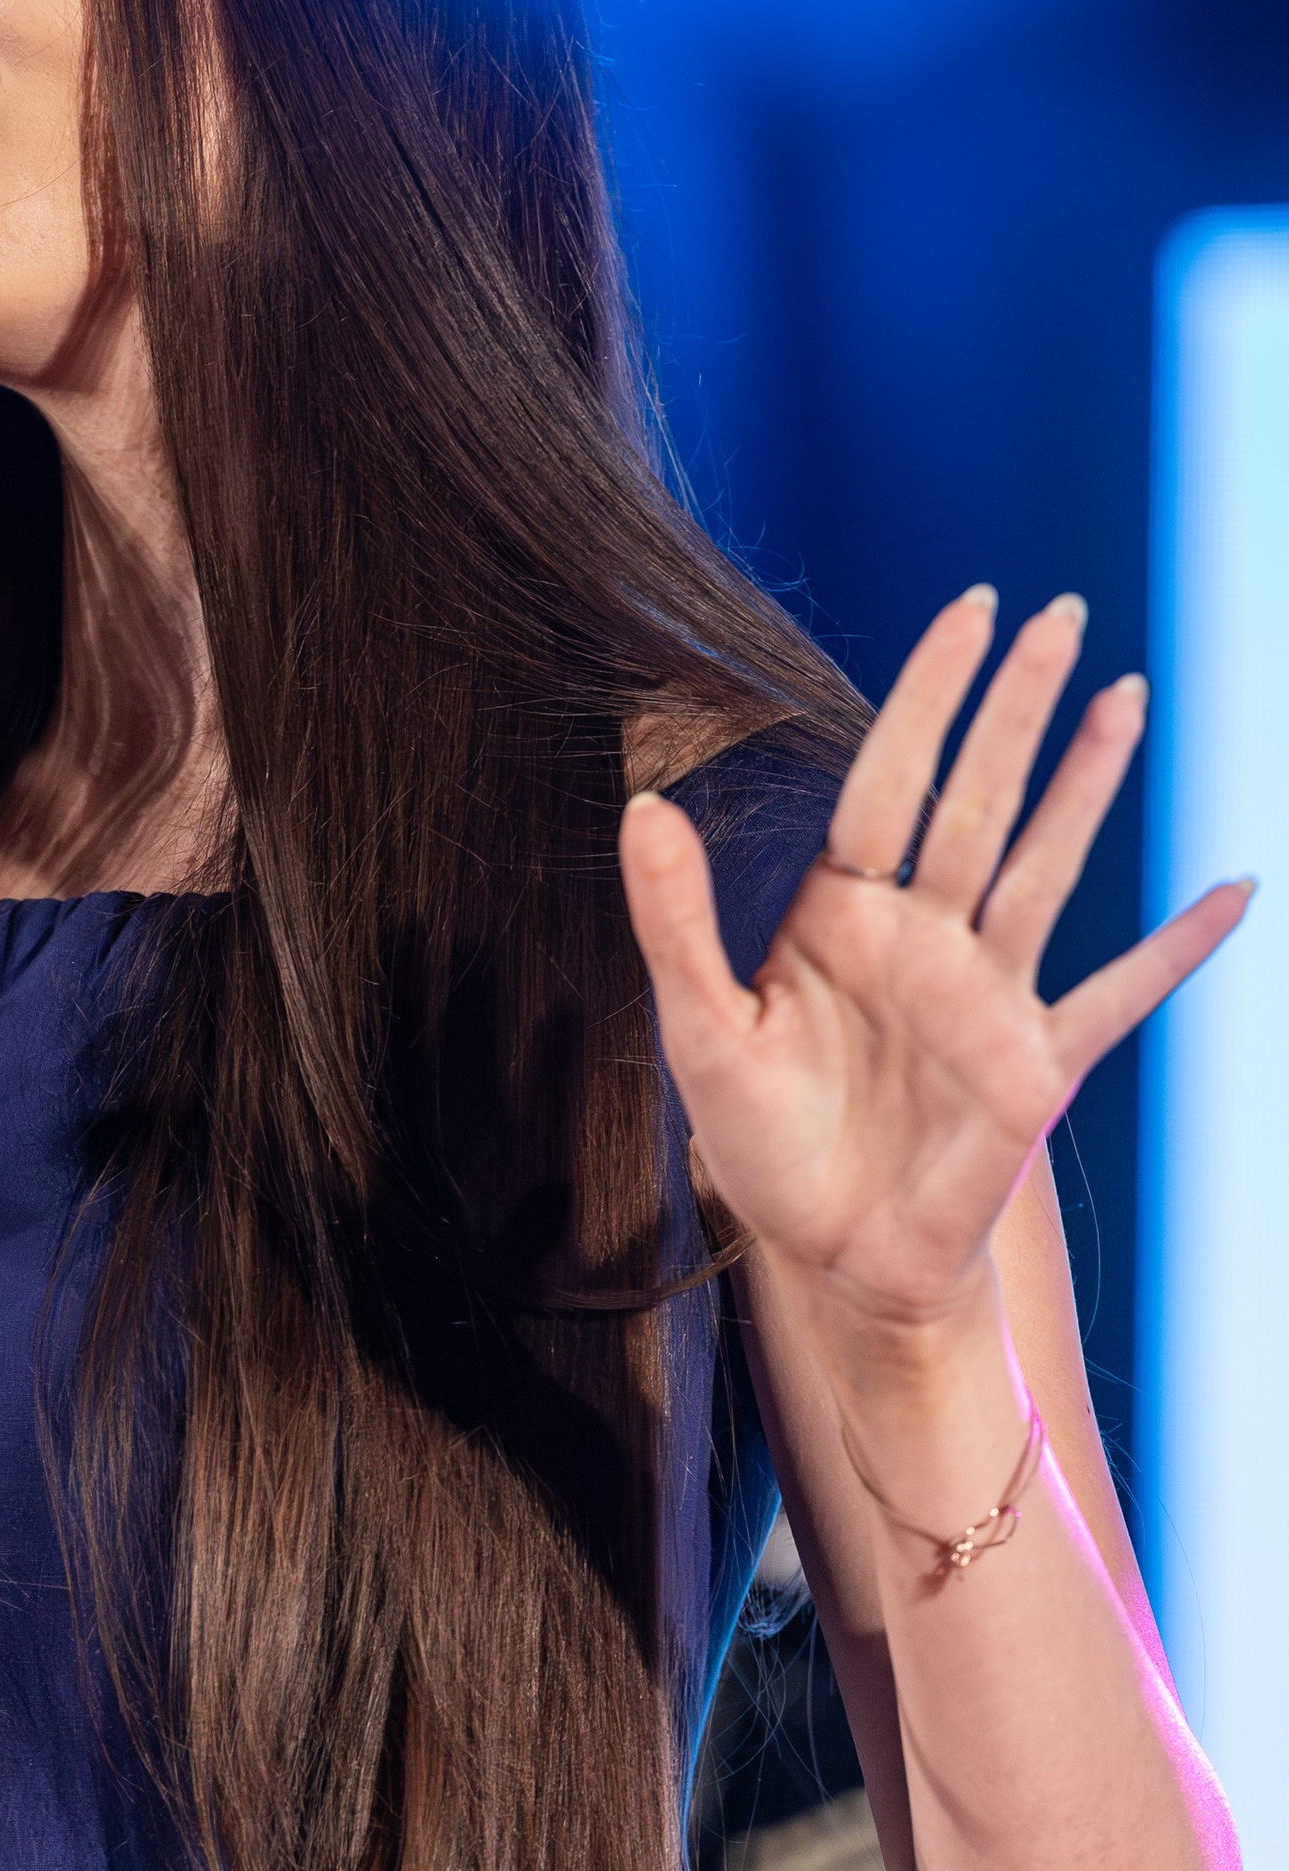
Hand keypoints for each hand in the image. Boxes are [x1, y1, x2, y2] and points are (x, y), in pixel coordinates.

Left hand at [620, 588, 1252, 1343]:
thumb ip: (676, 920)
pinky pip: (1120, 992)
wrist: (832, 1257)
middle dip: (1019, 708)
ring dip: (1089, 784)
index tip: (969, 613)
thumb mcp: (700, 1029)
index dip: (929, 694)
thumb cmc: (763, 1142)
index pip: (890, 777)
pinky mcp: (1040, 1063)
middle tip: (1064, 616)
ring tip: (1127, 699)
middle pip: (979, 796)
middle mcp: (924, 934)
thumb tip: (642, 805)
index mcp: (840, 911)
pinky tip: (1229, 892)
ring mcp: (989, 993)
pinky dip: (1176, 948)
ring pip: (1047, 863)